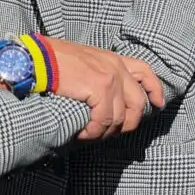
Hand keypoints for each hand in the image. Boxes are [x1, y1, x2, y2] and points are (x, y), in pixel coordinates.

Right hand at [47, 41, 166, 140]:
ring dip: (106, 132)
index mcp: (113, 59)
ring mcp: (110, 78)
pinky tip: (83, 134)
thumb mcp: (83, 61)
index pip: (145, 72)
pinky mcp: (99, 90)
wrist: (36, 58)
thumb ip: (98, 73)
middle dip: (130, 122)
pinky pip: (104, 120)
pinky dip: (94, 132)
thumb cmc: (52, 61)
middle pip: (138, 102)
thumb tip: (103, 98)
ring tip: (91, 135)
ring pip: (120, 117)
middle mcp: (116, 67)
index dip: (154, 89)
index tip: (158, 104)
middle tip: (114, 133)